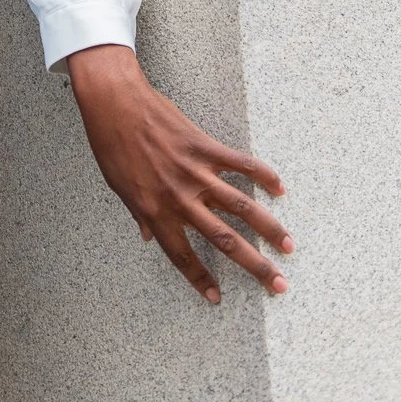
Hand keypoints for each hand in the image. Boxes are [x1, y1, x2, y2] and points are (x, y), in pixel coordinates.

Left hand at [67, 44, 292, 303]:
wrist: (115, 103)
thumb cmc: (111, 144)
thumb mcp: (118, 187)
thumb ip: (139, 214)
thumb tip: (148, 236)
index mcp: (156, 212)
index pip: (182, 256)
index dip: (200, 279)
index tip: (217, 298)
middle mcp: (180, 199)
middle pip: (225, 241)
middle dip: (256, 266)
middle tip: (279, 284)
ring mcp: (195, 173)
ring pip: (242, 208)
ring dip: (269, 229)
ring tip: (289, 246)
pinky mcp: (205, 147)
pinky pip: (240, 164)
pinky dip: (263, 175)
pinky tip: (279, 187)